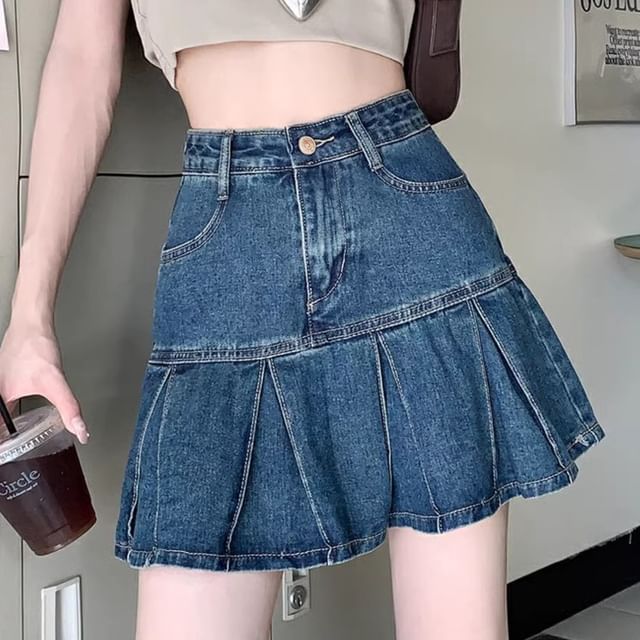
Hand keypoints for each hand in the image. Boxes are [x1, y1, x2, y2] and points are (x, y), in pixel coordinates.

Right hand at [0, 322, 89, 443]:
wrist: (32, 323)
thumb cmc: (35, 347)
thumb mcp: (55, 382)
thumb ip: (68, 408)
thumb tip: (81, 431)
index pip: (0, 432)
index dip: (6, 446)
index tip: (11, 456)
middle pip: (1, 422)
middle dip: (8, 437)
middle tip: (16, 452)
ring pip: (2, 411)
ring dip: (8, 425)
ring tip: (13, 440)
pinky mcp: (5, 376)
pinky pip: (4, 400)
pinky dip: (9, 410)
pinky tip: (18, 411)